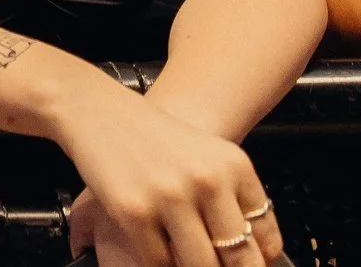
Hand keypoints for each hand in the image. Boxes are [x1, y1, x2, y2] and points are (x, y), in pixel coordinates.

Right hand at [58, 90, 280, 266]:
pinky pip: (159, 262)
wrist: (96, 110)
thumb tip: (253, 254)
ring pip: (201, 266)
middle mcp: (207, 180)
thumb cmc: (150, 136)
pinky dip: (158, 263)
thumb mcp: (205, 155)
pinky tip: (153, 246)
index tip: (247, 264)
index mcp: (233, 165)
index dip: (257, 260)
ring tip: (182, 256)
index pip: (264, 235)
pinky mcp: (134, 212)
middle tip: (215, 264)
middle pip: (238, 257)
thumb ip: (231, 200)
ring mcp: (170, 197)